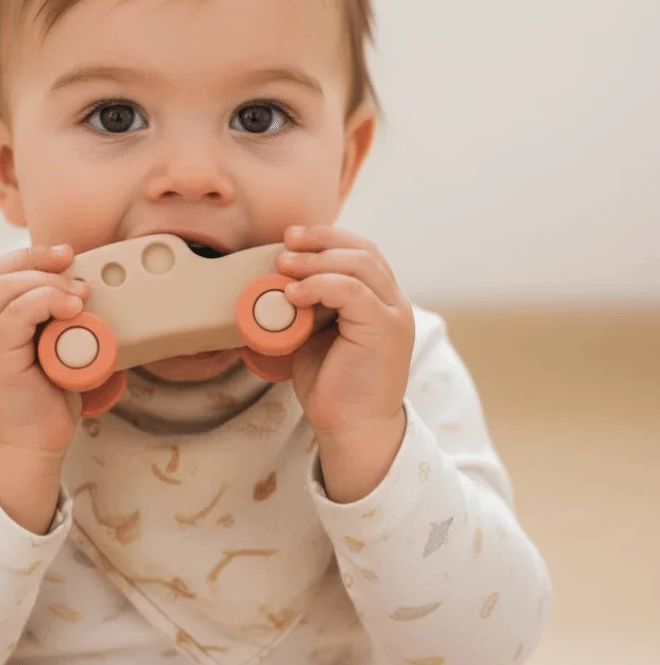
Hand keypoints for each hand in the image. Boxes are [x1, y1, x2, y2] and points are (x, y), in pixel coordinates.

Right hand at [0, 244, 88, 459]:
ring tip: (81, 293)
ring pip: (7, 288)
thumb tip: (87, 302)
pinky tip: (72, 306)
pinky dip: (47, 301)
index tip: (66, 255)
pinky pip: (17, 312)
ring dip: (49, 282)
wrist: (23, 453)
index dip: (28, 257)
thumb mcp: (47, 359)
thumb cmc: (40, 410)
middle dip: (40, 260)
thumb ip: (52, 330)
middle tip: (76, 264)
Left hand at [276, 225, 414, 500]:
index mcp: (379, 300)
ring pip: (359, 265)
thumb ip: (306, 307)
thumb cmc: (332, 386)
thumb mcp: (313, 336)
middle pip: (362, 250)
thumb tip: (271, 284)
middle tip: (285, 241)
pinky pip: (353, 292)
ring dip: (316, 260)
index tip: (290, 236)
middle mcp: (393, 302)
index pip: (360, 251)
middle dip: (320, 240)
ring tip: (283, 265)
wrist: (351, 428)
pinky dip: (320, 286)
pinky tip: (294, 292)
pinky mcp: (386, 329)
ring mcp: (393, 314)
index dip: (327, 237)